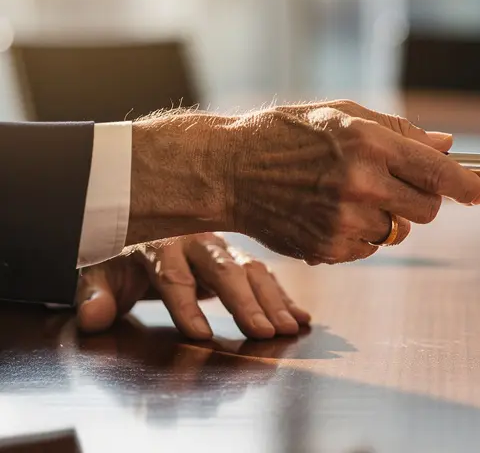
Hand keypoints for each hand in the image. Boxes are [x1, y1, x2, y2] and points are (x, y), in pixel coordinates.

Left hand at [76, 233, 310, 339]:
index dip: (186, 306)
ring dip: (273, 302)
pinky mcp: (238, 258)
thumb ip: (95, 297)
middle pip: (224, 271)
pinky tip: (301, 317)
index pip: (173, 276)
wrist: (137, 230)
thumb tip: (93, 318)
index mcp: (159, 243)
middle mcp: (197, 241)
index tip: (200, 334)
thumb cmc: (119, 259)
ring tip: (288, 328)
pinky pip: (265, 276)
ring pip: (251, 271)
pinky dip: (285, 297)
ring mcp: (222, 247)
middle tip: (264, 333)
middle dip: (245, 303)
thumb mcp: (98, 275)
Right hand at [126, 100, 479, 264]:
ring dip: (387, 217)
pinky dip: (361, 235)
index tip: (478, 193)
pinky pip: (370, 248)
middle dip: (423, 199)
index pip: (438, 172)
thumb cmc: (288, 135)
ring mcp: (345, 220)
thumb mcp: (343, 115)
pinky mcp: (330, 249)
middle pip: (428, 209)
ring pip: (399, 232)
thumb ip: (400, 131)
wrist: (229, 171)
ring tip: (349, 196)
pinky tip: (331, 213)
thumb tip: (447, 145)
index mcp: (369, 143)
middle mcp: (361, 184)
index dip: (466, 185)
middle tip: (398, 185)